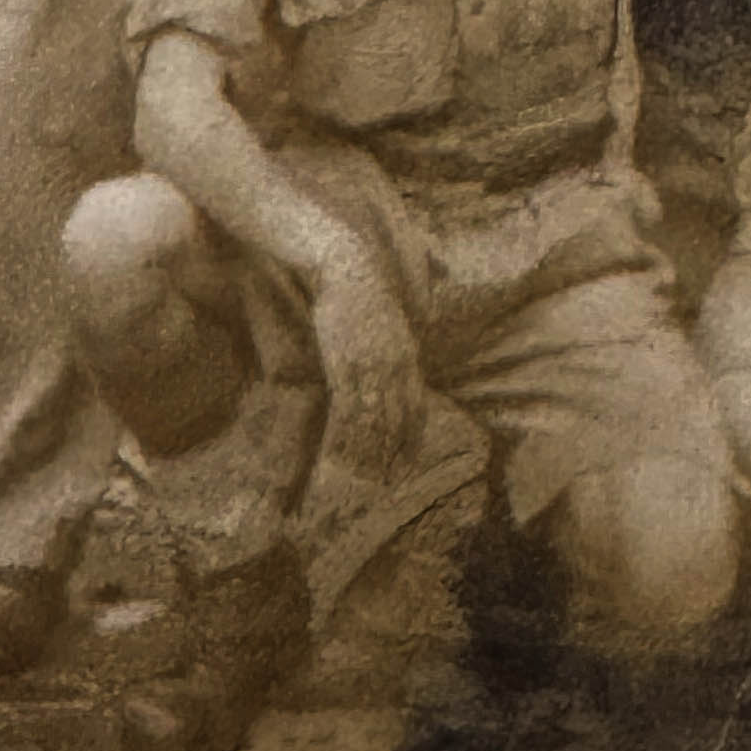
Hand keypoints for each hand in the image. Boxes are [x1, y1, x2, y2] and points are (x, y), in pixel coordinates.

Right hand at [309, 252, 426, 483]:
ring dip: (364, 455)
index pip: (415, 409)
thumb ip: (401, 347)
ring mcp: (370, 366)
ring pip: (372, 422)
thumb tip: (405, 366)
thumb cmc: (366, 291)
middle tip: (382, 484)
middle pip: (395, 421)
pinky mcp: (345, 363)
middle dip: (389, 456)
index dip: (410, 441)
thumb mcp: (393, 322)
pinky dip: (344, 438)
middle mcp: (395, 365)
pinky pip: (347, 411)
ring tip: (357, 480)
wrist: (348, 266)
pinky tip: (335, 457)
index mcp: (408, 356)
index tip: (403, 466)